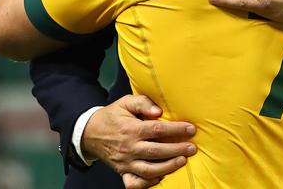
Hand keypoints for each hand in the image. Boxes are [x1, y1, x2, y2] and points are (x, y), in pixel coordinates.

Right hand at [81, 94, 195, 186]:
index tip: (191, 129)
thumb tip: (158, 112)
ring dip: (168, 167)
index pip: (158, 130)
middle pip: (157, 152)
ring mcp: (125, 162)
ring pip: (149, 170)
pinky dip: (149, 183)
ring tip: (182, 161)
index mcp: (131, 129)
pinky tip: (162, 176)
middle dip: (177, 150)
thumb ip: (143, 103)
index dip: (176, 130)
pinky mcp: (122, 172)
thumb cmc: (113, 115)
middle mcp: (129, 148)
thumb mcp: (126, 102)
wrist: (90, 133)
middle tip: (192, 148)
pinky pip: (135, 183)